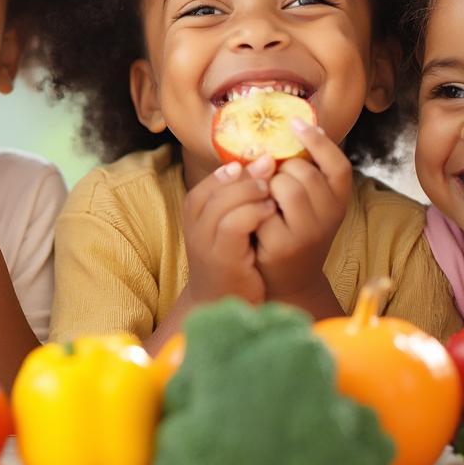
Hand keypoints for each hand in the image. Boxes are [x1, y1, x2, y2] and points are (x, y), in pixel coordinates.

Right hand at [183, 158, 274, 304]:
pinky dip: (255, 213)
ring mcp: (205, 243)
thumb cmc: (231, 260)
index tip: (257, 161)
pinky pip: (235, 224)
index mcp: (193, 214)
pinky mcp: (223, 258)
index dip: (233, 169)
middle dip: (246, 175)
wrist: (222, 303)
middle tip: (271, 167)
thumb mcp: (225, 226)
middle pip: (215, 189)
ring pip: (225, 204)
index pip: (208, 182)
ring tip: (272, 192)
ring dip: (252, 192)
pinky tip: (272, 211)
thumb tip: (256, 164)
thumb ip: (234, 200)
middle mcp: (194, 226)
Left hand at [254, 120, 351, 301]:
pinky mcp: (284, 244)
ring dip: (266, 186)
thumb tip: (279, 130)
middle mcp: (330, 215)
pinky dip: (254, 206)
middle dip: (280, 169)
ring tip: (264, 200)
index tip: (295, 122)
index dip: (319, 141)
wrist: (285, 280)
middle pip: (303, 171)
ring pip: (283, 185)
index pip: (338, 164)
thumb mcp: (305, 202)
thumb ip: (300, 173)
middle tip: (271, 182)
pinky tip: (255, 216)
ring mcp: (309, 231)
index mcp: (338, 200)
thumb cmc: (289, 231)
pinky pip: (263, 207)